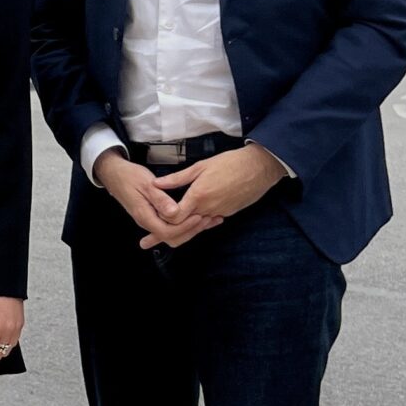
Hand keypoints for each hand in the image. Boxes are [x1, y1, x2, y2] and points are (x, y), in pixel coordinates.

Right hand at [94, 150, 214, 250]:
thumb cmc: (130, 176)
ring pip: (173, 234)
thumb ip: (161, 199)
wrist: (115, 174)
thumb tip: (174, 213)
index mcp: (145, 216)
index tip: (199, 216)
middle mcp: (148, 222)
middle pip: (172, 237)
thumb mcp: (146, 184)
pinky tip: (199, 218)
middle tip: (209, 219)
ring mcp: (151, 221)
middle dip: (192, 231)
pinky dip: (186, 225)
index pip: (168, 231)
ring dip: (191, 229)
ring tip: (210, 219)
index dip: (185, 226)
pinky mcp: (155, 217)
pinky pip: (171, 226)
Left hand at [156, 144, 287, 231]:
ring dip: (182, 229)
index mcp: (198, 196)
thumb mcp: (201, 166)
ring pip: (196, 226)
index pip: (174, 217)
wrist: (260, 168)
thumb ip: (177, 178)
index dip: (162, 218)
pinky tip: (191, 221)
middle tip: (145, 242)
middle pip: (182, 227)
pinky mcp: (228, 213)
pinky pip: (209, 221)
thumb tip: (156, 183)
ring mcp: (219, 212)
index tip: (152, 219)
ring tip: (166, 234)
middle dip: (163, 234)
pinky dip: (199, 223)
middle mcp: (208, 208)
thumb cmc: (231, 163)